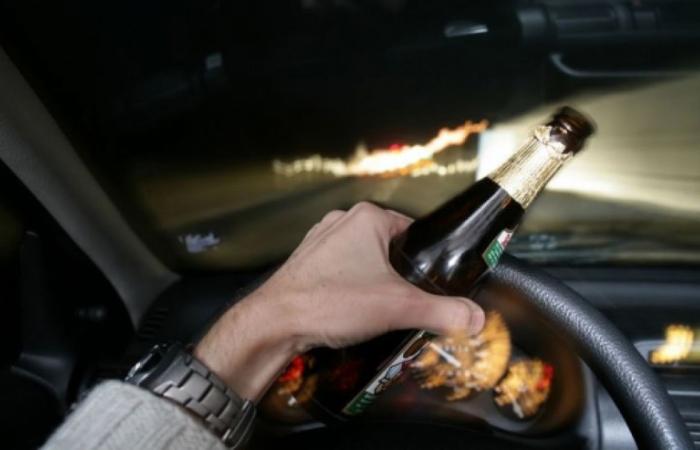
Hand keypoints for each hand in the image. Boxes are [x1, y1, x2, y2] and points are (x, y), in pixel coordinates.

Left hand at [194, 202, 483, 399]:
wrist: (273, 324)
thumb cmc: (331, 303)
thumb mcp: (398, 308)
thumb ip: (442, 312)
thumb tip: (474, 318)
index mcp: (366, 217)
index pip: (413, 232)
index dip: (427, 259)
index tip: (434, 283)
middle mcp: (341, 221)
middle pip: (388, 247)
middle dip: (400, 274)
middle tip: (409, 302)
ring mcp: (319, 241)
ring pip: (363, 260)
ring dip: (374, 282)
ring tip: (381, 310)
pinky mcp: (304, 262)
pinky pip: (340, 271)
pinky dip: (350, 288)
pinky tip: (352, 310)